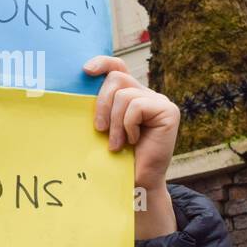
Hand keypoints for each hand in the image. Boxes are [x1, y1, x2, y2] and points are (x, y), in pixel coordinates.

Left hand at [84, 56, 178, 240]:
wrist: (136, 183)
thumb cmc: (116, 158)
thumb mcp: (104, 128)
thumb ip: (99, 107)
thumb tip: (79, 87)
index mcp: (130, 95)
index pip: (118, 67)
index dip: (103, 63)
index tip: (86, 71)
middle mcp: (146, 94)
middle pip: (117, 78)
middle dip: (101, 103)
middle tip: (99, 129)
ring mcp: (159, 101)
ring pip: (124, 95)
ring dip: (115, 122)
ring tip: (117, 144)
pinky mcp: (168, 111)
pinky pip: (136, 106)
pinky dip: (129, 125)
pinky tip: (134, 141)